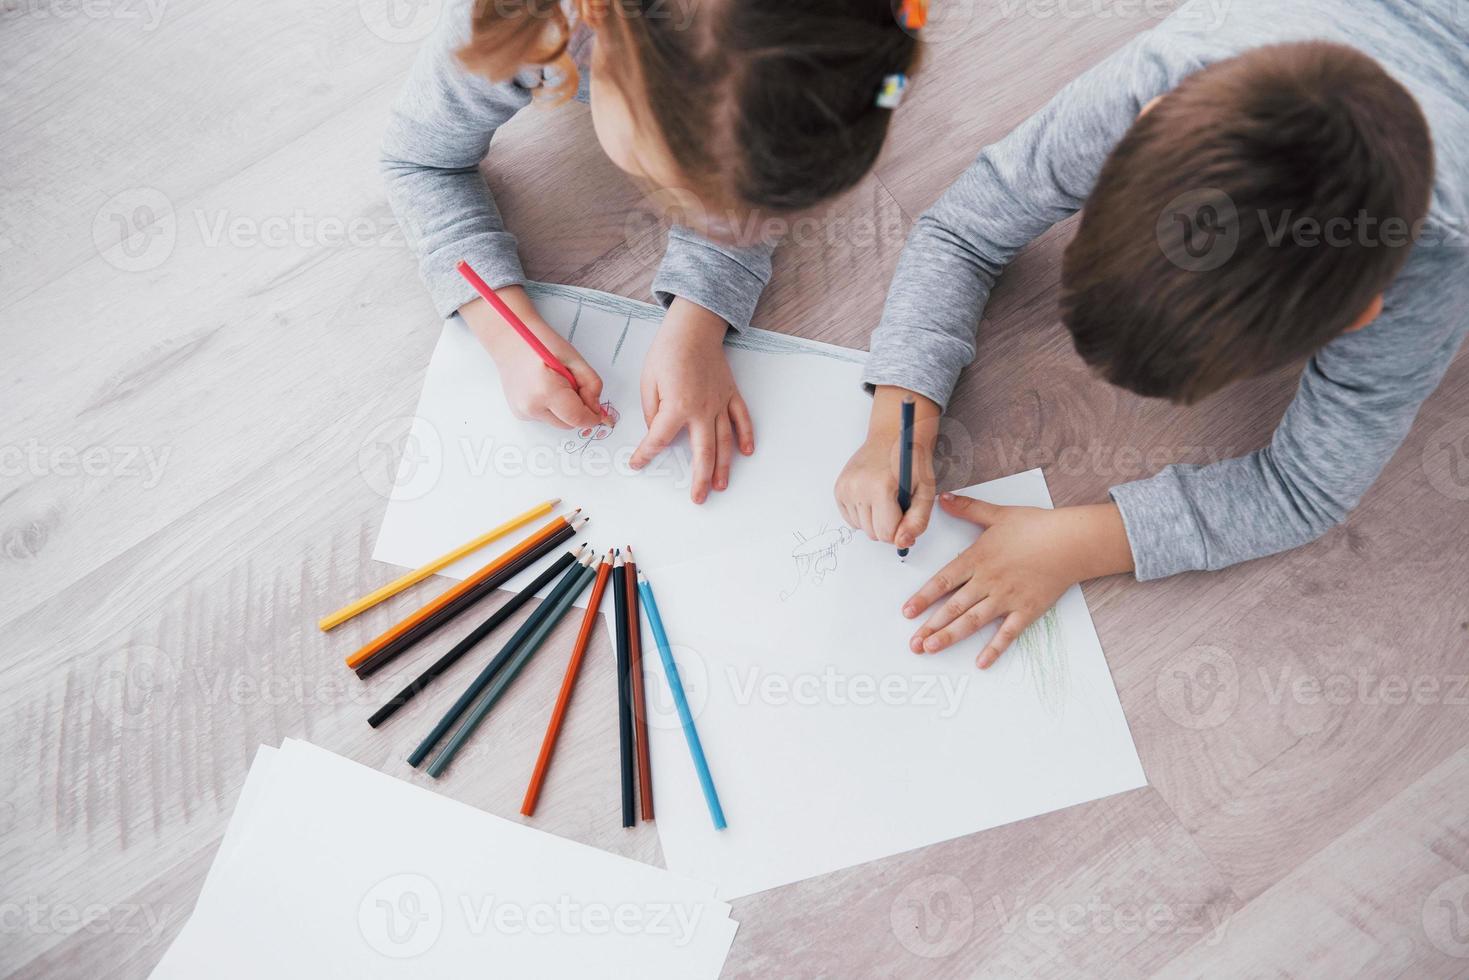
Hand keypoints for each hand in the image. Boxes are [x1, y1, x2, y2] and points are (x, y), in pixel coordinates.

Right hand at [463, 288, 606, 428]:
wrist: (509, 339)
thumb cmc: (539, 343)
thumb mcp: (574, 358)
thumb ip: (591, 384)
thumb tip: (596, 408)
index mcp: (546, 391)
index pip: (578, 418)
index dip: (593, 416)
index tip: (601, 413)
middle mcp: (531, 406)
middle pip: (569, 424)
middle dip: (578, 410)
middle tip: (573, 385)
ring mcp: (523, 412)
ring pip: (558, 422)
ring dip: (564, 410)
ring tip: (556, 384)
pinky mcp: (519, 413)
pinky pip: (546, 417)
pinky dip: (552, 407)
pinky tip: (545, 388)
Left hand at [630, 298, 753, 503]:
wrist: (693, 328)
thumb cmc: (668, 352)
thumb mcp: (648, 381)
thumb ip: (652, 411)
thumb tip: (657, 431)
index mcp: (677, 407)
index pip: (659, 439)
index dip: (645, 455)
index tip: (637, 464)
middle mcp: (701, 410)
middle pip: (702, 453)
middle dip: (699, 479)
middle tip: (697, 499)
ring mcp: (719, 403)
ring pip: (724, 442)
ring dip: (723, 466)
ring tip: (720, 486)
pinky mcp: (730, 395)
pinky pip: (741, 419)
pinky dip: (745, 436)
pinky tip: (746, 452)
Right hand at [834, 387, 938, 548]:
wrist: (893, 435)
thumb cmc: (912, 461)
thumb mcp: (926, 492)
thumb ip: (917, 521)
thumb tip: (902, 543)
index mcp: (880, 487)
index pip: (886, 534)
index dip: (900, 530)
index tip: (906, 514)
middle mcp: (858, 487)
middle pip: (873, 534)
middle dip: (888, 525)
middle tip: (897, 503)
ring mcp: (845, 488)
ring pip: (861, 528)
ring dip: (875, 519)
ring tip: (885, 498)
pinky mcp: (838, 489)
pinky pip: (851, 519)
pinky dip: (863, 514)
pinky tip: (873, 498)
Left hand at [902, 496, 1133, 667]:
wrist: (1072, 541)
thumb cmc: (1036, 526)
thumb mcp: (997, 514)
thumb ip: (967, 508)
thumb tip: (942, 498)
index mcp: (978, 559)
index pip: (943, 581)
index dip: (923, 598)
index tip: (907, 612)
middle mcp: (988, 581)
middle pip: (953, 607)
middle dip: (930, 626)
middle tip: (913, 643)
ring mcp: (1007, 598)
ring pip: (973, 621)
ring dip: (950, 636)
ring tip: (931, 648)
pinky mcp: (1027, 610)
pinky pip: (1008, 634)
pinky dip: (994, 649)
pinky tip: (980, 663)